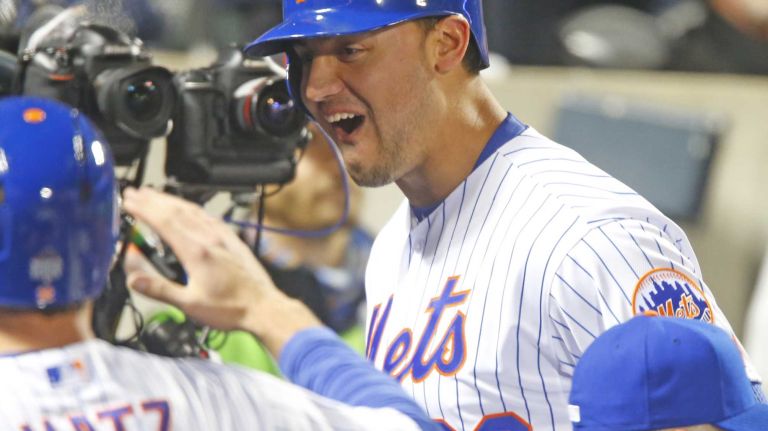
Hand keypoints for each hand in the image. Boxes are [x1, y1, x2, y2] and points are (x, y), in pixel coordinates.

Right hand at [121, 187, 321, 355]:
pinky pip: (209, 217)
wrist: (263, 307)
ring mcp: (223, 237)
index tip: (129, 201)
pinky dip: (192, 209)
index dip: (144, 209)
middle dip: (153, 200)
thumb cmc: (232, 308)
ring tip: (155, 195)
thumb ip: (161, 290)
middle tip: (135, 192)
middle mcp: (210, 239)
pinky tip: (189, 209)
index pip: (164, 222)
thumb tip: (135, 280)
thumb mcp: (190, 304)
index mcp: (197, 252)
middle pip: (177, 211)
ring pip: (193, 211)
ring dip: (171, 201)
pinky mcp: (232, 240)